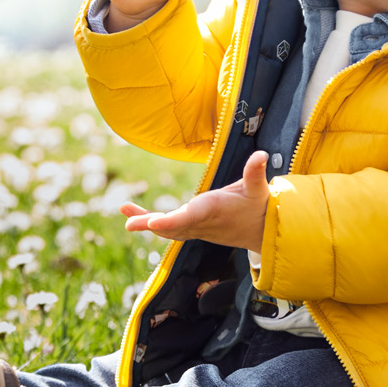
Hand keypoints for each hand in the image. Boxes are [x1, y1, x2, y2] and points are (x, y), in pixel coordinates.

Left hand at [121, 151, 269, 253]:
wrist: (261, 232)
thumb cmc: (258, 207)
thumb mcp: (258, 189)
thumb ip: (256, 171)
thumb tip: (262, 154)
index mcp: (214, 210)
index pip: (190, 217)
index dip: (171, 221)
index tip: (153, 223)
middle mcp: (202, 222)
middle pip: (172, 226)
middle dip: (149, 223)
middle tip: (128, 223)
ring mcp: (197, 229)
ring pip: (168, 229)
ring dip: (145, 221)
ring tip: (125, 211)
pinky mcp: (194, 229)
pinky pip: (170, 229)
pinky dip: (154, 224)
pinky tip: (137, 217)